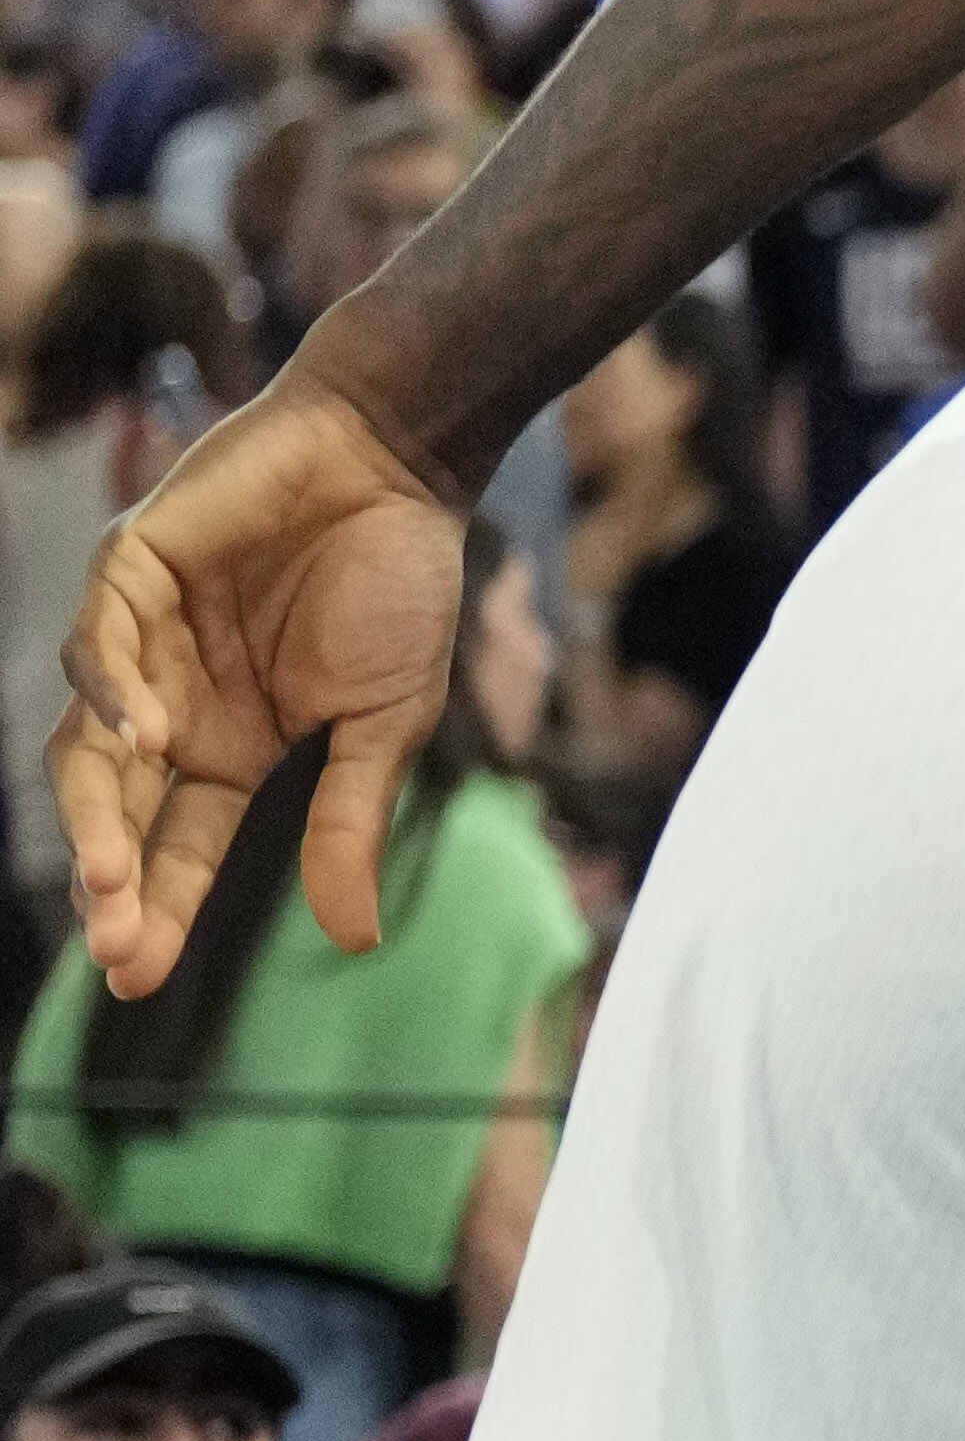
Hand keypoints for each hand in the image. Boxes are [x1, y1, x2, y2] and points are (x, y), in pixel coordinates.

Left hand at [50, 378, 470, 991]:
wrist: (395, 464)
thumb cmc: (399, 583)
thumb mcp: (386, 723)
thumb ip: (351, 820)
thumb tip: (354, 939)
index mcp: (237, 744)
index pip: (184, 842)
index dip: (161, 907)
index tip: (137, 976)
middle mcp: (176, 701)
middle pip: (122, 806)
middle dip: (115, 879)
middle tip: (116, 943)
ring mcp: (144, 638)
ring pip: (89, 739)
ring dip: (97, 809)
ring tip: (110, 875)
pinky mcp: (130, 570)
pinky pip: (98, 643)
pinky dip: (110, 693)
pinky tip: (145, 739)